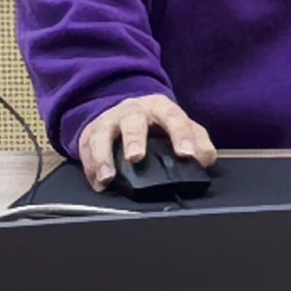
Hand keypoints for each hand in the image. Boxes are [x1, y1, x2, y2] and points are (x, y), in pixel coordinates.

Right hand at [78, 90, 217, 185]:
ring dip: (104, 156)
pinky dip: (90, 168)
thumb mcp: (181, 128)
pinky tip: (98, 183)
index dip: (180, 134)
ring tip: (108, 176)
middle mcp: (132, 111)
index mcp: (160, 107)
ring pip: (102, 134)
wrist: (125, 114)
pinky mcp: (90, 134)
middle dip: (134, 139)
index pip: (173, 116)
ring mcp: (109, 121)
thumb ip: (198, 142)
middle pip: (133, 121)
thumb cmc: (157, 125)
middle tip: (136, 158)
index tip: (186, 154)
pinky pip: (86, 149)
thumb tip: (203, 160)